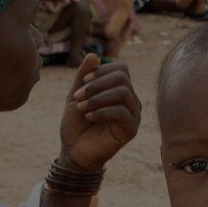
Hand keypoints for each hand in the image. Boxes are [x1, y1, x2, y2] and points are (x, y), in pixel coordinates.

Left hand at [56, 57, 140, 172]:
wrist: (74, 151)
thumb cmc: (76, 124)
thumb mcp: (76, 95)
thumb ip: (84, 76)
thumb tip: (93, 54)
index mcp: (120, 90)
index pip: (121, 69)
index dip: (102, 71)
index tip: (83, 81)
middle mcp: (131, 100)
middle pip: (122, 78)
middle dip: (97, 84)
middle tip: (78, 96)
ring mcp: (133, 115)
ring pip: (122, 93)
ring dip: (98, 97)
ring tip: (82, 107)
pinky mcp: (131, 129)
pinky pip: (121, 112)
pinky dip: (102, 111)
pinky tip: (89, 117)